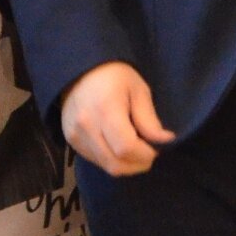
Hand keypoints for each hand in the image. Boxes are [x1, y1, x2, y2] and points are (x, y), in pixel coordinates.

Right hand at [61, 61, 174, 176]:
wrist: (80, 69)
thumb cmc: (114, 76)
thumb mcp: (138, 90)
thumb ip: (149, 120)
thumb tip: (165, 141)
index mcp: (106, 110)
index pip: (126, 148)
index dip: (145, 155)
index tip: (155, 149)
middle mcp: (86, 126)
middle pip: (115, 164)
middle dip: (137, 165)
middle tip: (148, 154)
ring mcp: (75, 135)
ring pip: (105, 166)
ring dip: (125, 164)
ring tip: (134, 149)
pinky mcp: (70, 140)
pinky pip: (95, 160)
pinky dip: (111, 159)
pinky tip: (117, 146)